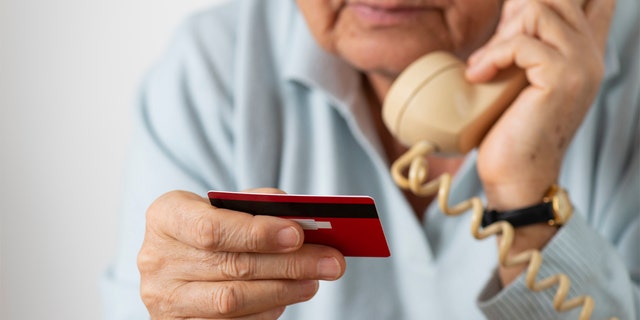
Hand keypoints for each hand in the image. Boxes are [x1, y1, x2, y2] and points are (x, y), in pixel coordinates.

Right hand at [137, 189, 345, 318]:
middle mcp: (157, 259)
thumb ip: (257, 204)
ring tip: (315, 280)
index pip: (211, 229)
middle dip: (288, 264)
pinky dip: (265, 311)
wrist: (181, 255)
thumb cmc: (211, 224)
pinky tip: (287, 297)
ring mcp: (164, 298)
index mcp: (165, 217)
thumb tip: (300, 216)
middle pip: (231, 266)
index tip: (298, 234)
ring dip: (283, 290)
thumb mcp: (225, 205)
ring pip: (232, 300)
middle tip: (330, 261)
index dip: (257, 233)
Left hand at [466, 0, 614, 208]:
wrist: (517, 176)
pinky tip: (478, 76)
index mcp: (584, 50)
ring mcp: (581, 64)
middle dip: (514, 14)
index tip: (511, 24)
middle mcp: (590, 52)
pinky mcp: (563, 78)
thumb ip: (527, 43)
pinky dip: (492, 56)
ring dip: (500, 36)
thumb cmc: (511, 129)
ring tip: (485, 67)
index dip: (543, 2)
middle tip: (494, 50)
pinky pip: (522, 42)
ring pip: (538, 10)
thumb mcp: (522, 76)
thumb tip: (513, 6)